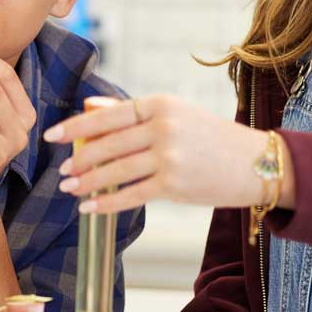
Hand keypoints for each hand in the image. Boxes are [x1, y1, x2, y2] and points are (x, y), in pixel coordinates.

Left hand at [45, 95, 280, 214]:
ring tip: (69, 187)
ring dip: (87, 181)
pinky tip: (89, 207)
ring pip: (115, 170)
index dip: (77, 125)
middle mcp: (164, 127)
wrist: (258, 163)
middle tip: (62, 169)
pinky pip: (130, 195)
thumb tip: (93, 110)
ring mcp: (169, 156)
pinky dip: (106, 203)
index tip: (53, 134)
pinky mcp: (174, 185)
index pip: (109, 114)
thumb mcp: (178, 114)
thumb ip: (136, 114)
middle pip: (108, 144)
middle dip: (80, 158)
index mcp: (162, 103)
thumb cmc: (214, 139)